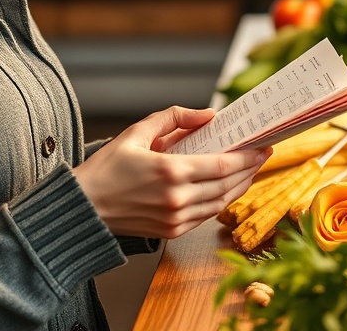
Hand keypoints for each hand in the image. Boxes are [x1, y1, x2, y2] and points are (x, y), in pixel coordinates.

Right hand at [72, 106, 269, 239]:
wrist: (84, 207)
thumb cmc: (106, 168)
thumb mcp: (136, 132)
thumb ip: (173, 118)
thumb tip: (207, 114)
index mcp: (169, 171)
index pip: (222, 165)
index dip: (247, 157)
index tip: (262, 147)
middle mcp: (177, 198)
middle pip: (227, 185)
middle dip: (249, 169)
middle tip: (262, 155)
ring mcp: (175, 219)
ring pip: (220, 203)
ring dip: (239, 186)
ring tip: (248, 170)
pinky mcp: (171, 231)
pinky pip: (206, 215)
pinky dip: (220, 200)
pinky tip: (225, 187)